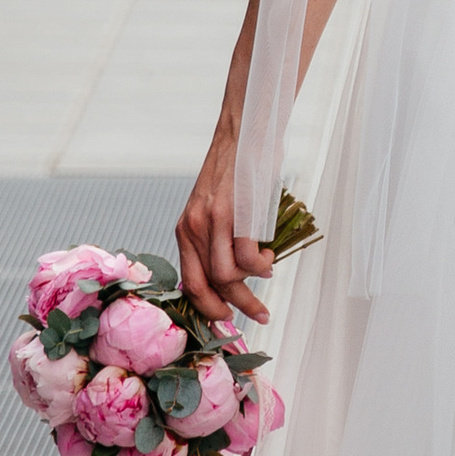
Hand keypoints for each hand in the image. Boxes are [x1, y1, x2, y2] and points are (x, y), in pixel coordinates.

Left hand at [177, 112, 275, 330]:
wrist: (243, 133)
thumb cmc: (236, 172)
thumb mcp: (215, 208)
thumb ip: (219, 239)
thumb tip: (237, 274)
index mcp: (185, 231)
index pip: (191, 283)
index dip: (208, 309)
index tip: (227, 321)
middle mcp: (192, 229)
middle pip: (209, 286)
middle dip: (236, 308)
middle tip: (259, 316)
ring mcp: (211, 221)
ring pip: (227, 276)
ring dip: (251, 285)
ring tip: (267, 271)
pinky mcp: (233, 213)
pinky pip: (247, 257)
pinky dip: (261, 264)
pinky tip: (269, 255)